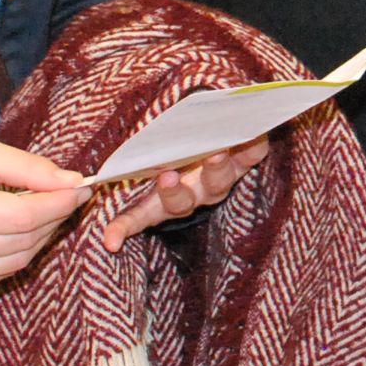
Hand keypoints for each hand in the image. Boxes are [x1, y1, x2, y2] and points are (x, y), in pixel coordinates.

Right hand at [0, 136, 89, 297]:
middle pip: (22, 241)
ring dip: (41, 238)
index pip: (21, 216)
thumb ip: (28, 168)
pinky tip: (19, 233)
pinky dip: (18, 255)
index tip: (80, 188)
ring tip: (45, 212)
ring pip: (15, 263)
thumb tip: (73, 183)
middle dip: (54, 218)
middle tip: (67, 195)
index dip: (58, 203)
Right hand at [94, 134, 275, 252]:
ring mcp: (221, 178)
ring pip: (218, 180)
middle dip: (172, 193)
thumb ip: (134, 158)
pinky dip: (255, 144)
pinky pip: (253, 155)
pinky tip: (254, 131)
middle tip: (166, 176)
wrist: (211, 124)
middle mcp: (194, 194)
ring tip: (215, 152)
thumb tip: (112, 178)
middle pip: (181, 202)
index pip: (138, 217)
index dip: (124, 228)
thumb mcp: (150, 154)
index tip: (110, 241)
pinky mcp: (246, 160)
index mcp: (163, 198)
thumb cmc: (173, 142)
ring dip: (215, 168)